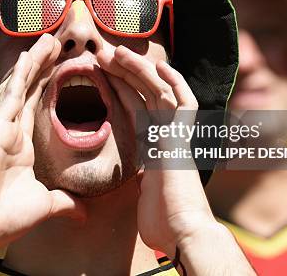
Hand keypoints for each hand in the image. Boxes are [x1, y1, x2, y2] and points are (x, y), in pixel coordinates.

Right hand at [0, 34, 85, 256]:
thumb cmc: (4, 218)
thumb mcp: (44, 206)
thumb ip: (65, 203)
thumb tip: (85, 213)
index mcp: (22, 146)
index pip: (37, 105)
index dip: (47, 84)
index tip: (60, 66)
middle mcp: (12, 131)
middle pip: (30, 89)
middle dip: (43, 65)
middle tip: (56, 43)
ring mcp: (3, 127)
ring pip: (22, 85)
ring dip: (35, 61)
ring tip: (48, 39)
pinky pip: (12, 93)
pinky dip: (22, 73)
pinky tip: (31, 55)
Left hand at [97, 46, 213, 255]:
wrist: (181, 233)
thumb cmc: (163, 220)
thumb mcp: (144, 193)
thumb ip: (142, 180)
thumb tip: (139, 180)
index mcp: (155, 146)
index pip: (136, 107)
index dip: (120, 87)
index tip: (102, 72)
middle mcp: (167, 135)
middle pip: (145, 93)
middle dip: (124, 72)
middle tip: (102, 55)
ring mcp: (176, 134)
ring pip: (159, 91)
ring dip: (138, 70)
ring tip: (115, 52)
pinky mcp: (183, 138)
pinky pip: (184, 103)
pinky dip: (175, 83)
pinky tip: (160, 65)